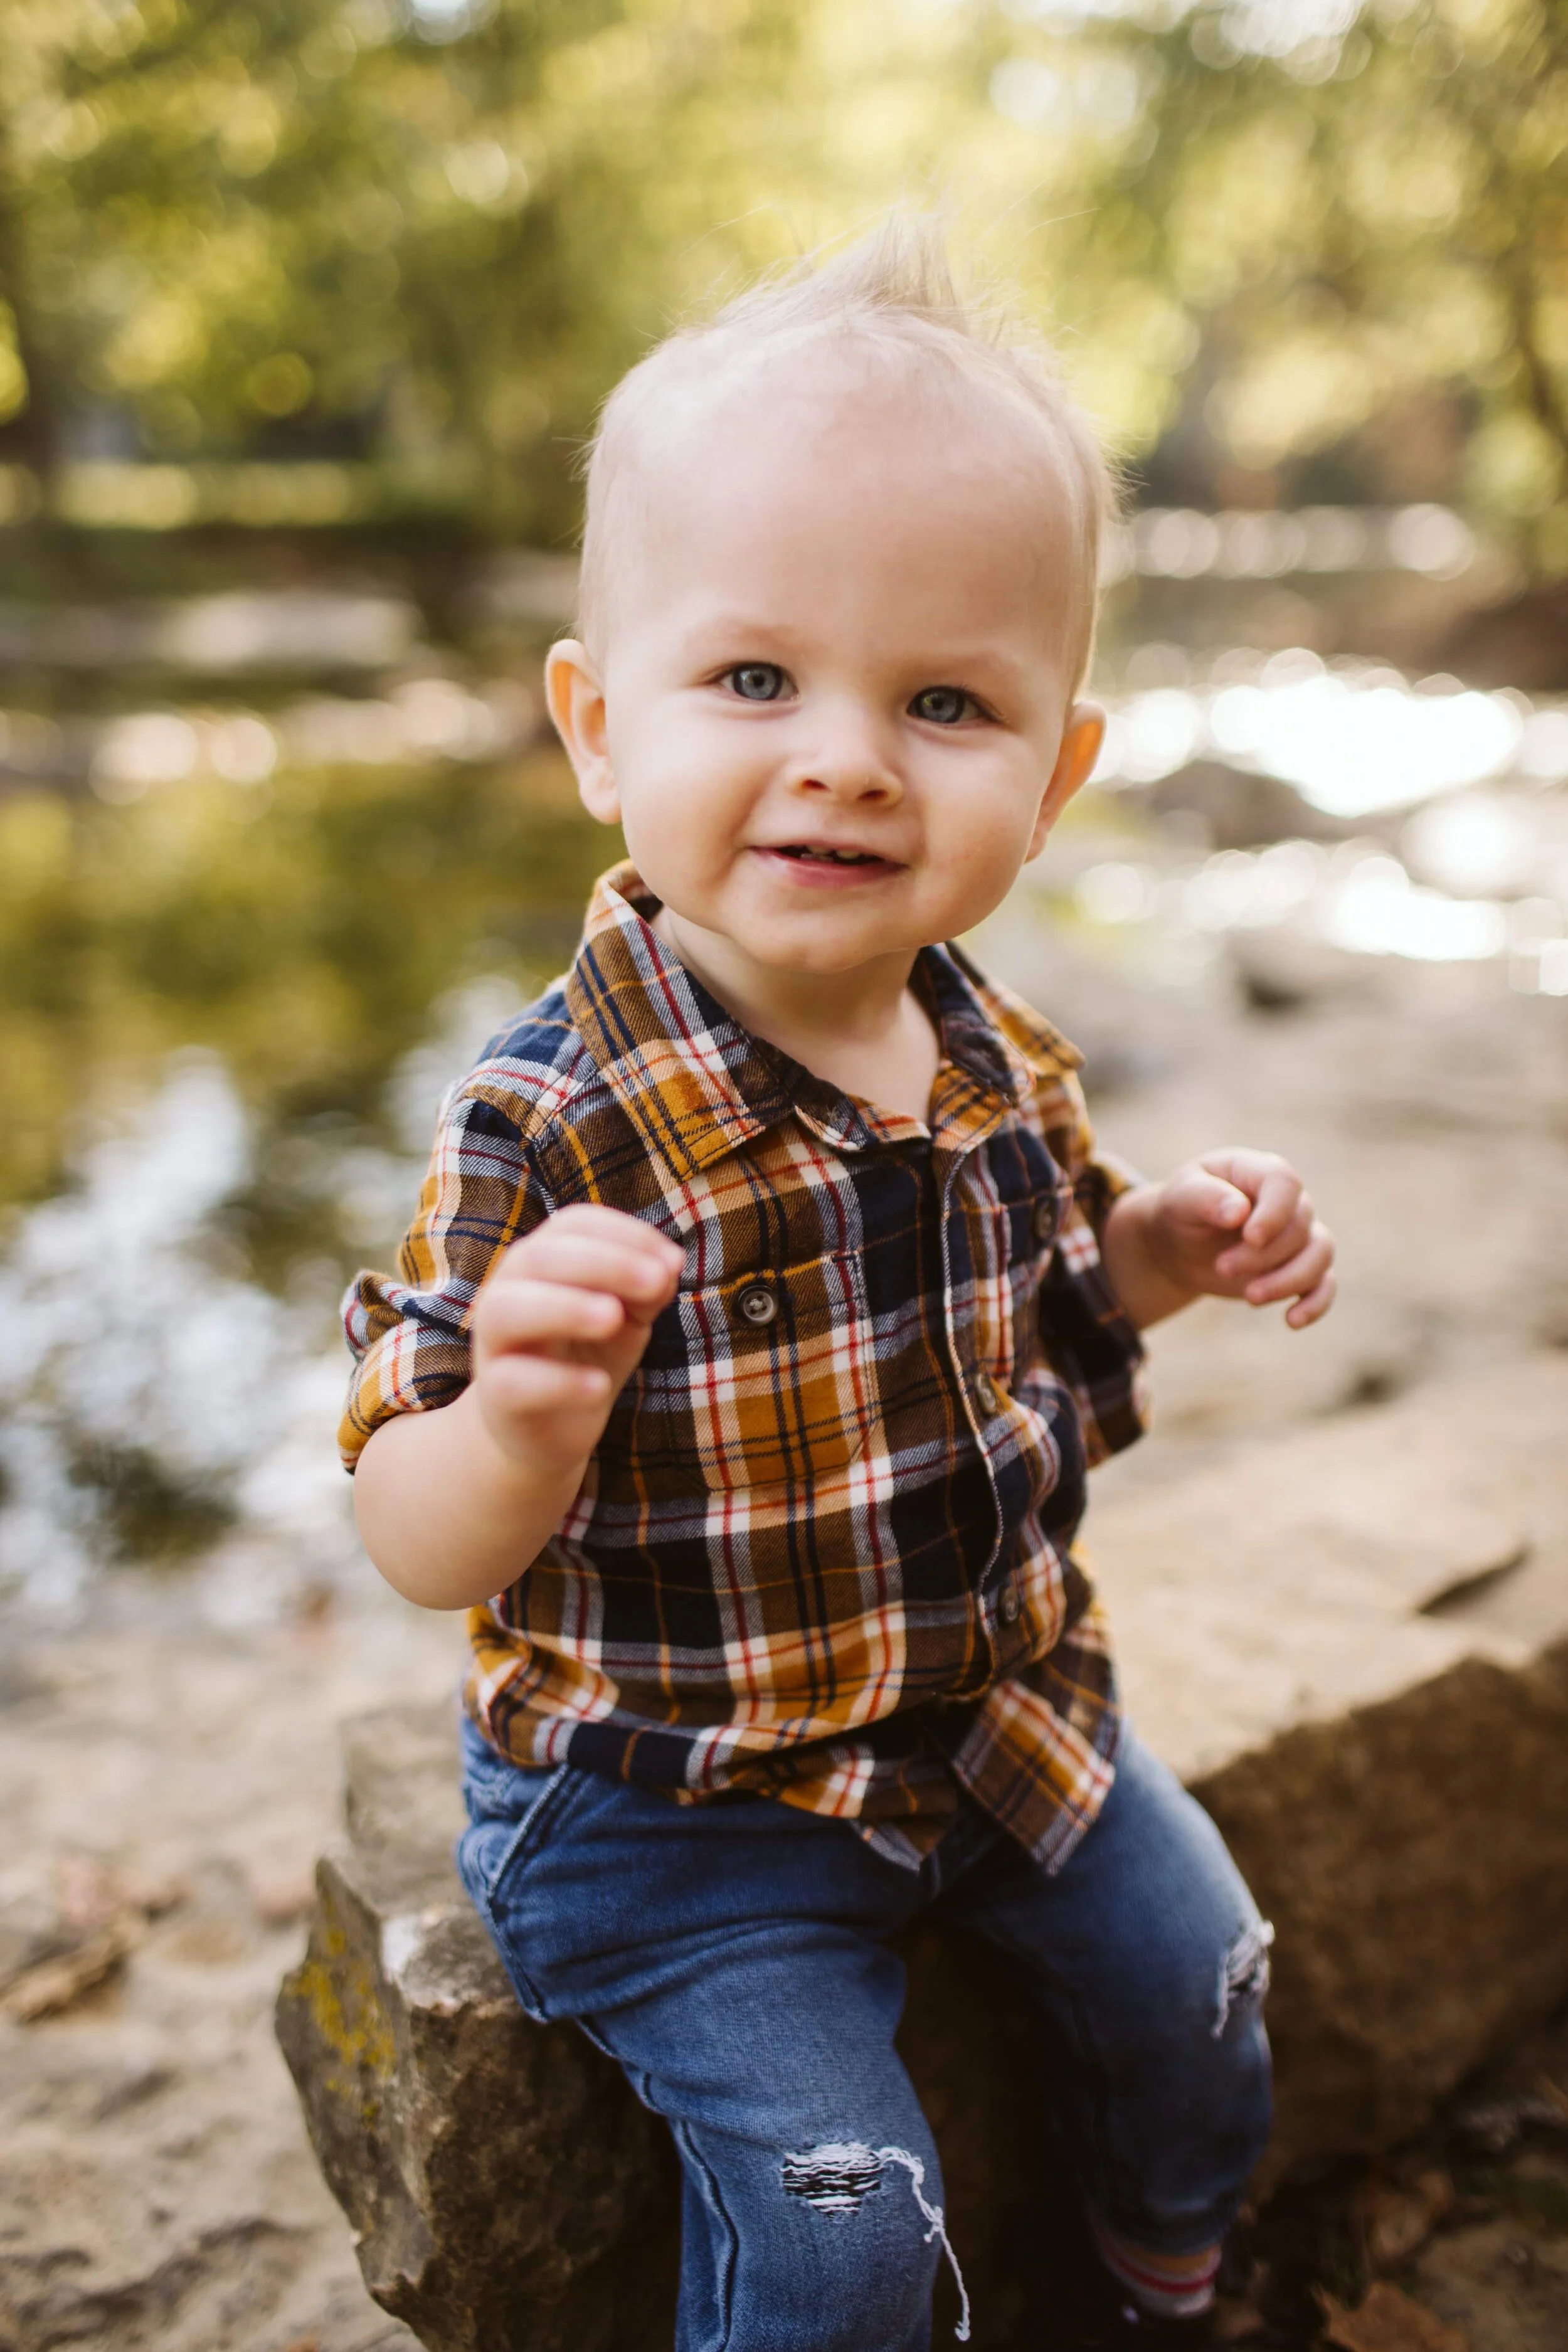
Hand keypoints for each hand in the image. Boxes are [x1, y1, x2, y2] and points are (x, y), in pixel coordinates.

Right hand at [469, 1205, 683, 1478]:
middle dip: (602, 1263)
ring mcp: (494, 1343)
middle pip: (538, 1257)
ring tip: (613, 1318)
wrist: (547, 1429)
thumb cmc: (586, 1356)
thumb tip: (668, 1265)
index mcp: (540, 1261)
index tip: (674, 1261)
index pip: (573, 1224)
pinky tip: (599, 1386)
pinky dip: (559, 1382)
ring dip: (565, 1307)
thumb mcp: (626, 1317)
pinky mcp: (496, 1395)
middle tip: (656, 1282)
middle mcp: (507, 1290)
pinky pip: (514, 1382)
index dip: (625, 1233)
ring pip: (509, 1310)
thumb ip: (646, 1289)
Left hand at [1141, 1149, 1335, 1328]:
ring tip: (1250, 1297)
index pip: (1285, 1183)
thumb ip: (1205, 1198)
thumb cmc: (1181, 1210)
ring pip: (1320, 1254)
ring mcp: (1298, 1235)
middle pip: (1299, 1227)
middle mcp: (1287, 1201)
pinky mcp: (1298, 1268)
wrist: (1178, 1244)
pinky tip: (1291, 1321)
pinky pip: (1324, 1284)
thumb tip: (1239, 1212)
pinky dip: (1316, 1304)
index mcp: (1259, 1173)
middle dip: (1263, 1255)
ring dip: (1289, 1281)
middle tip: (1222, 1268)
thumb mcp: (1181, 1197)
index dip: (1274, 1212)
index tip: (1250, 1238)